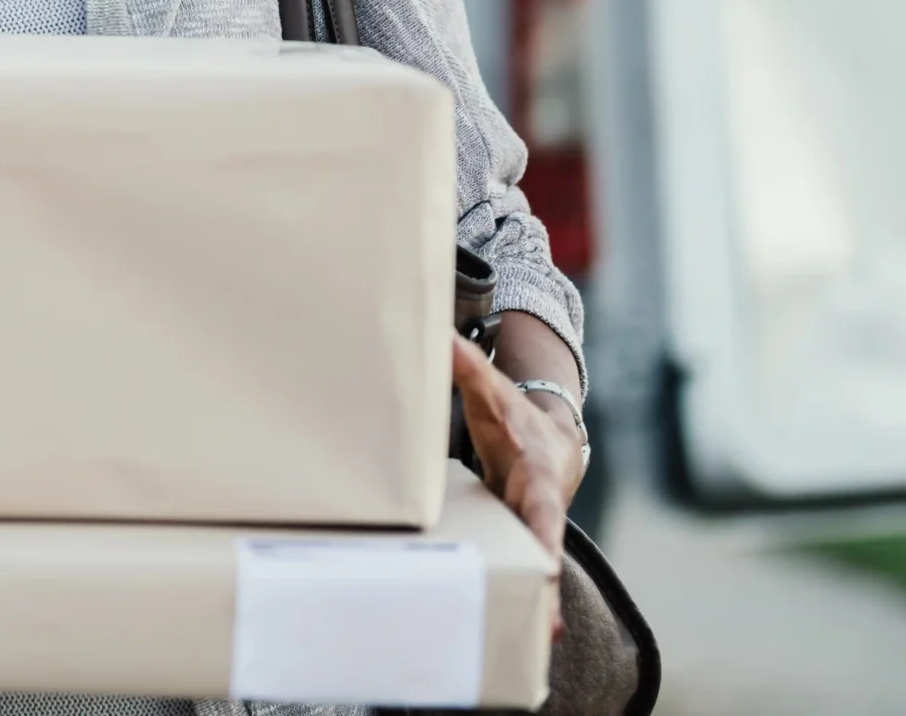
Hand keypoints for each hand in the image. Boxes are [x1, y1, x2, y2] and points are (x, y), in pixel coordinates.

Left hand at [453, 336, 585, 630]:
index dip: (543, 539)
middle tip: (545, 633)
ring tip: (528, 652)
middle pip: (543, 560)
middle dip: (545, 595)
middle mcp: (538, 517)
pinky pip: (513, 578)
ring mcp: (529, 537)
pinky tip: (494, 637)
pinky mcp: (515, 548)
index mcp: (537, 482)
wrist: (550, 442)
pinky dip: (510, 603)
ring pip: (531, 579)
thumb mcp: (494, 393)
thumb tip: (440, 339)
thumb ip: (468, 370)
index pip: (543, 514)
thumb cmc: (516, 418)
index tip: (544, 568)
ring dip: (530, 611)